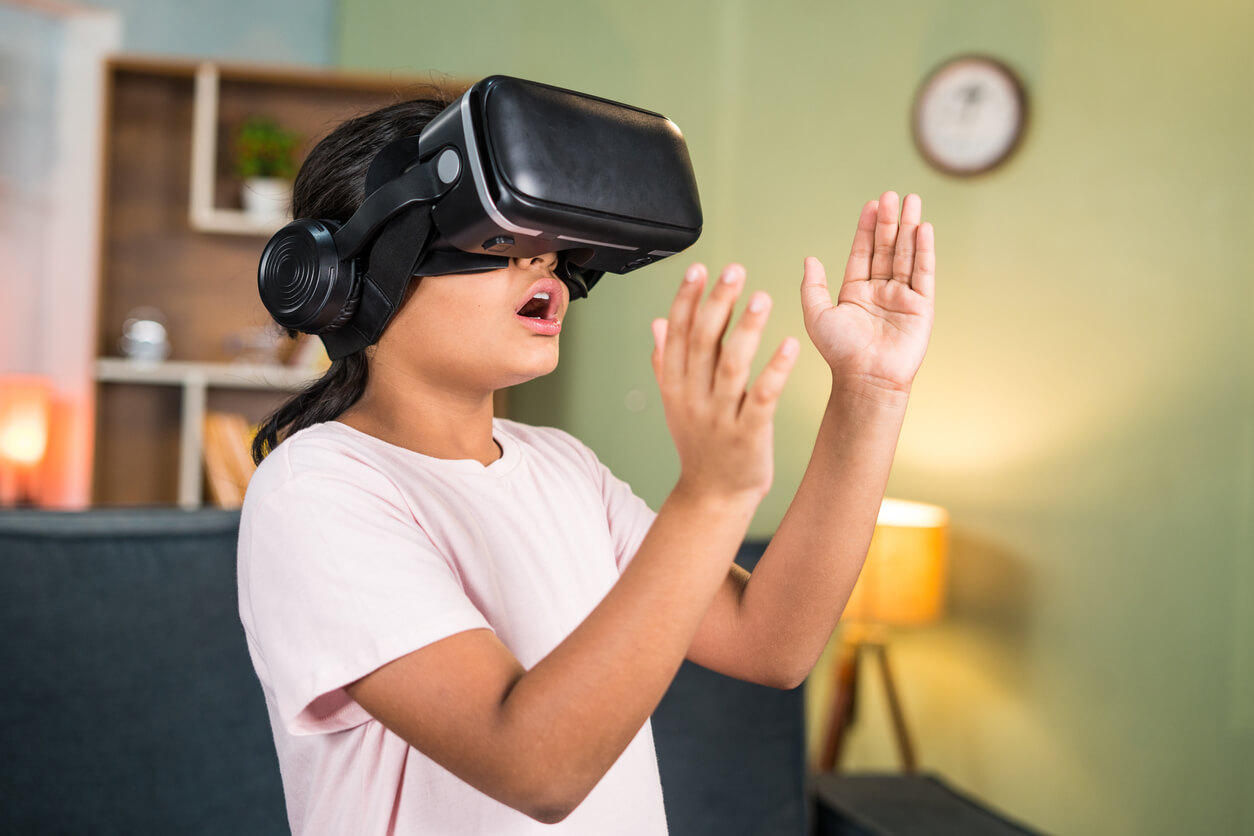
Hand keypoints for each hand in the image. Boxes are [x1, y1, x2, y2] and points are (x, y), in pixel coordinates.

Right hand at [651, 264, 799, 503]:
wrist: (713, 496)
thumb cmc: (700, 445)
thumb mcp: (676, 403)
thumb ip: (665, 362)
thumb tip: (658, 323)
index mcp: (675, 386)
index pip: (678, 335)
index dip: (687, 300)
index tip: (698, 268)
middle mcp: (693, 398)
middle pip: (702, 343)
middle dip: (717, 303)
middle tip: (734, 271)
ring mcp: (719, 417)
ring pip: (731, 366)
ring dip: (747, 330)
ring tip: (763, 298)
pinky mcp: (748, 434)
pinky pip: (762, 397)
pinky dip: (775, 370)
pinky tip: (790, 345)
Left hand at [801, 192, 934, 394]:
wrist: (866, 377)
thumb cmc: (839, 352)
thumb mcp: (817, 315)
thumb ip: (813, 286)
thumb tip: (809, 258)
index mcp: (856, 291)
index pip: (863, 251)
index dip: (867, 228)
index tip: (872, 204)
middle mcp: (880, 291)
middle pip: (886, 248)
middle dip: (889, 221)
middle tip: (892, 194)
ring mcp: (902, 297)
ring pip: (906, 255)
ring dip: (909, 228)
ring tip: (911, 201)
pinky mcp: (921, 306)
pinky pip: (924, 272)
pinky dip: (924, 250)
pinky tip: (924, 229)